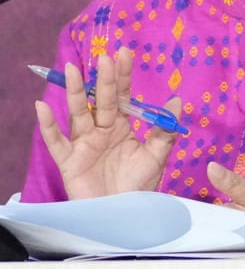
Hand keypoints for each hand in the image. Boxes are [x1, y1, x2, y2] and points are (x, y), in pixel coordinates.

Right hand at [34, 47, 182, 198]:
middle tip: (104, 57)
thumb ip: (164, 130)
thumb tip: (178, 101)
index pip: (120, 96)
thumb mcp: (157, 156)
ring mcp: (83, 144)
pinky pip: (56, 141)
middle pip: (99, 101)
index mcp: (121, 126)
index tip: (123, 53)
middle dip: (102, 80)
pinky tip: (42, 106)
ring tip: (70, 69)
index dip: (121, 76)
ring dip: (72, 92)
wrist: (125, 215)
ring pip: (76, 113)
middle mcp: (100, 130)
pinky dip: (48, 125)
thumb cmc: (140, 186)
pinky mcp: (69, 160)